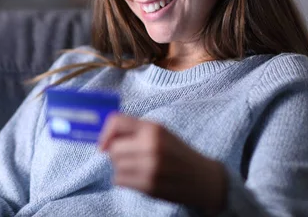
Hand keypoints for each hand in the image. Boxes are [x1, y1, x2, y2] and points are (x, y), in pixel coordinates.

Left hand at [98, 114, 226, 213]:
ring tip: (138, 167)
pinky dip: (125, 180)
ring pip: (115, 165)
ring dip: (121, 167)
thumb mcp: (160, 133)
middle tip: (129, 157)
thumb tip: (104, 138)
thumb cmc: (177, 153)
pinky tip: (140, 177)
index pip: (116, 121)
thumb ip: (134, 130)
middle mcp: (151, 145)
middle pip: (113, 148)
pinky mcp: (149, 186)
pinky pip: (120, 180)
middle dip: (116, 153)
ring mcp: (150, 167)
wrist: (204, 178)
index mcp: (153, 128)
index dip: (105, 133)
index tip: (104, 143)